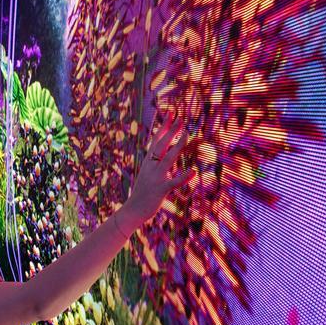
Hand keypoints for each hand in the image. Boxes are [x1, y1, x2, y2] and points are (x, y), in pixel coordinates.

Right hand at [118, 112, 194, 228]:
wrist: (132, 211)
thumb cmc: (142, 193)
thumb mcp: (147, 174)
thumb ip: (153, 163)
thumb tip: (159, 153)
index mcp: (148, 163)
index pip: (156, 141)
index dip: (164, 127)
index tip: (170, 113)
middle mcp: (150, 167)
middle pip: (161, 145)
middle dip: (171, 131)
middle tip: (180, 118)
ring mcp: (155, 178)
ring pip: (167, 159)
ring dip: (177, 146)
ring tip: (186, 134)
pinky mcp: (160, 190)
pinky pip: (173, 183)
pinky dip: (183, 177)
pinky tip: (193, 171)